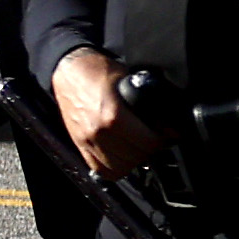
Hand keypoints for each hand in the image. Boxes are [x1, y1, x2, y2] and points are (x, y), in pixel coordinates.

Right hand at [51, 49, 155, 175]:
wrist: (68, 70)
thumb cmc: (96, 71)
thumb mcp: (129, 79)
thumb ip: (146, 101)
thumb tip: (166, 116)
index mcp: (113, 116)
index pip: (149, 142)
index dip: (165, 138)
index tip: (170, 133)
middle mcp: (98, 132)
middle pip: (137, 157)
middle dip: (151, 149)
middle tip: (156, 139)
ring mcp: (87, 141)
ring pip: (119, 168)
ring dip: (133, 160)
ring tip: (139, 147)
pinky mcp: (80, 144)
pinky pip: (100, 169)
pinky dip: (113, 167)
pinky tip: (121, 156)